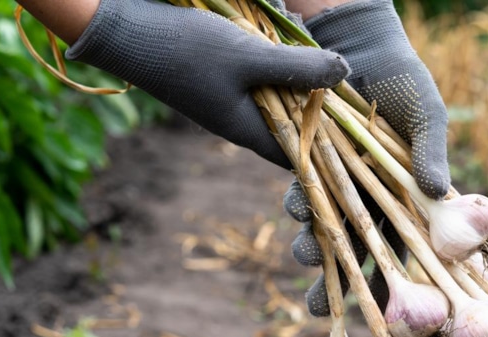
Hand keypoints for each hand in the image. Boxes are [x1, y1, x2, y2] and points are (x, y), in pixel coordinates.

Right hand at [65, 0, 349, 167]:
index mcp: (248, 131)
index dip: (331, 147)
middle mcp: (240, 123)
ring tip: (325, 65)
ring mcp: (228, 102)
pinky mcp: (220, 81)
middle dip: (321, 110)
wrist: (125, 30)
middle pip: (293, 126)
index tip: (362, 134)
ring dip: (299, 84)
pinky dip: (278, 69)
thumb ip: (298, 68)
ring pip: (278, 101)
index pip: (300, 154)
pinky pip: (260, 81)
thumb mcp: (249, 57)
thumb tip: (345, 73)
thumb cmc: (187, 48)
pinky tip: (287, 47)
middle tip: (349, 91)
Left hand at [285, 0, 448, 315]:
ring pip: (329, 230)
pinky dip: (300, 205)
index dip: (394, 286)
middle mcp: (376, 200)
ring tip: (305, 254)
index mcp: (411, 200)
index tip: (381, 318)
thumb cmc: (404, 79)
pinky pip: (305, 195)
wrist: (359, 46)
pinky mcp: (313, 168)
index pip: (406, 253)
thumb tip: (440, 191)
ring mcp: (342, 186)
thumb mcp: (426, 114)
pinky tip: (296, 209)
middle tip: (319, 309)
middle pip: (360, 254)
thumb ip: (431, 152)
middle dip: (339, 284)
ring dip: (315, 247)